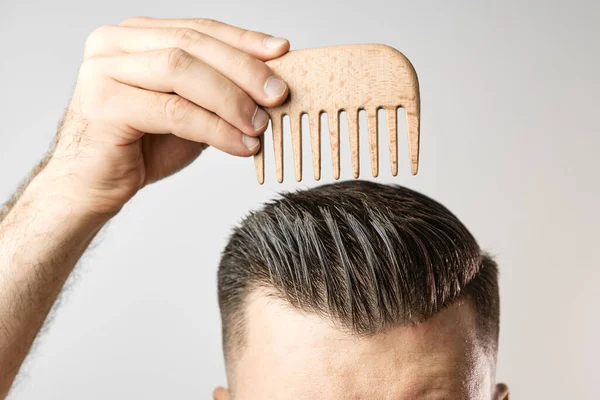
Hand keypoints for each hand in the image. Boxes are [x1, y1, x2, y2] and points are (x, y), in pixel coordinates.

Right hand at [47, 17, 289, 215]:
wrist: (93, 184)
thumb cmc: (141, 146)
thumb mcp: (190, 110)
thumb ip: (218, 92)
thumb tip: (270, 85)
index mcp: (136, 36)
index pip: (198, 28)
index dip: (243, 40)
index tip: (281, 51)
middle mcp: (115, 43)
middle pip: (192, 44)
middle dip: (243, 70)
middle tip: (278, 94)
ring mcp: (104, 70)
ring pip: (182, 71)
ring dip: (231, 99)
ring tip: (260, 125)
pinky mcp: (104, 104)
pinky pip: (174, 111)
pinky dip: (215, 129)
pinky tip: (241, 145)